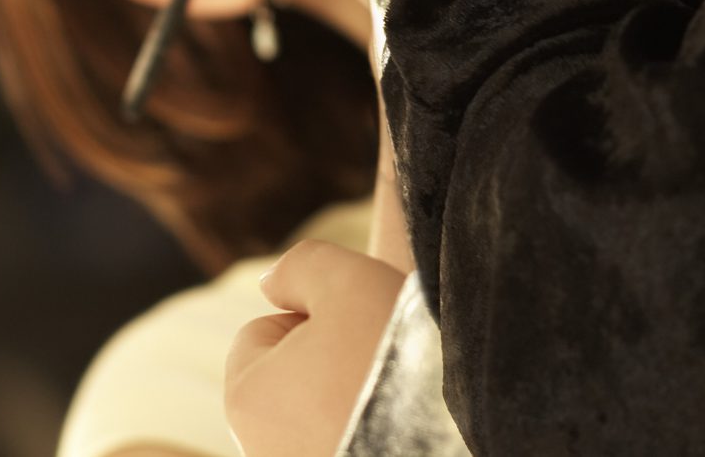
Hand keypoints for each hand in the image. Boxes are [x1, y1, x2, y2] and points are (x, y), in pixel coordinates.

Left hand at [227, 241, 406, 456]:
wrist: (460, 441)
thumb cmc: (394, 359)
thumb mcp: (345, 279)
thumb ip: (299, 266)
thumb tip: (270, 284)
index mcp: (244, 399)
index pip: (264, 330)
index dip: (314, 317)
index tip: (355, 333)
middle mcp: (260, 448)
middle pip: (290, 377)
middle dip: (330, 363)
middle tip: (378, 364)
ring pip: (320, 413)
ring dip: (350, 401)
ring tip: (393, 402)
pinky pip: (348, 442)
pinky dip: (367, 433)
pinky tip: (397, 430)